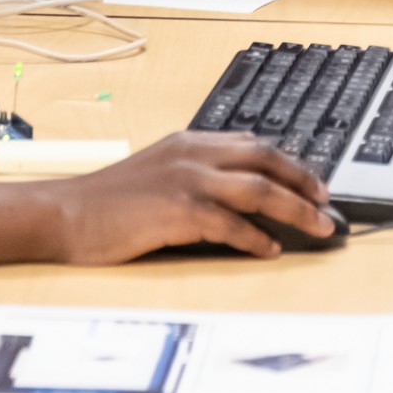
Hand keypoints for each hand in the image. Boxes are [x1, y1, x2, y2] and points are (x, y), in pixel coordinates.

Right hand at [48, 132, 336, 262]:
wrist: (66, 213)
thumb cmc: (108, 201)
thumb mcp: (157, 171)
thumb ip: (194, 172)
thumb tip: (237, 191)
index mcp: (188, 142)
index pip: (253, 144)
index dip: (289, 162)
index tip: (312, 182)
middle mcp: (192, 154)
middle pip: (266, 159)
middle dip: (304, 181)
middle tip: (326, 203)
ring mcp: (186, 180)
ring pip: (259, 189)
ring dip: (295, 210)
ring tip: (317, 227)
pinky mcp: (177, 211)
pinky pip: (231, 224)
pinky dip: (256, 238)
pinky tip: (269, 250)